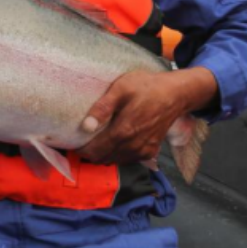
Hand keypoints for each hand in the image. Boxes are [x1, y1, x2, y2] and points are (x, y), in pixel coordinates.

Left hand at [76, 68, 216, 165]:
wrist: (176, 94)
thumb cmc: (147, 87)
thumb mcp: (121, 89)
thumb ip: (103, 108)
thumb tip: (85, 126)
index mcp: (123, 132)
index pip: (94, 151)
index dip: (80, 149)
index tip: (71, 142)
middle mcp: (133, 146)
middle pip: (102, 158)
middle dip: (89, 153)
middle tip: (80, 141)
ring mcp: (143, 151)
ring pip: (114, 160)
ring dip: (102, 155)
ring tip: (94, 141)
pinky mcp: (150, 151)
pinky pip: (127, 159)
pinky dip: (116, 155)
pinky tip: (112, 143)